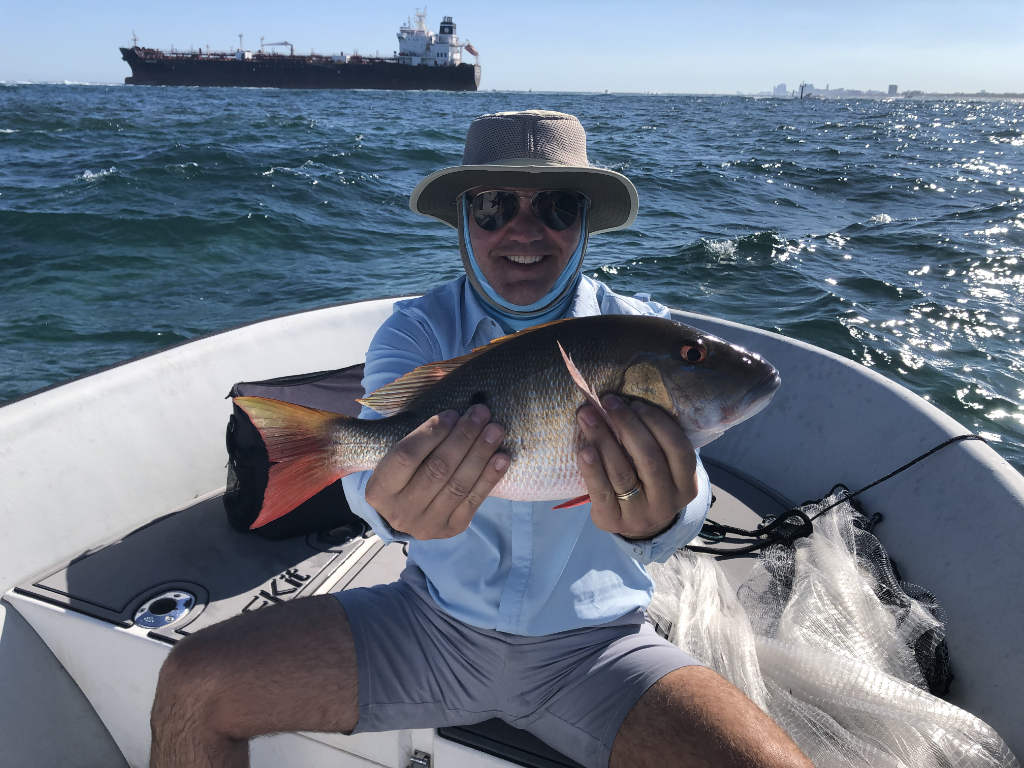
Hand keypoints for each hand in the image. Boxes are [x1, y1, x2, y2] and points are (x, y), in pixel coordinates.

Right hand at [365, 404, 508, 538]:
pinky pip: (474, 501)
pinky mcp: (450, 529)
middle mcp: (400, 511)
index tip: (453, 413)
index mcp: (379, 489)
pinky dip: (489, 477)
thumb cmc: (404, 475)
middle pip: (437, 469)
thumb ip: (416, 440)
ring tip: (495, 430)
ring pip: (458, 485)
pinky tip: (501, 457)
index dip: (432, 433)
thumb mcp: (395, 459)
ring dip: (480, 454)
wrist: (406, 514)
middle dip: (463, 437)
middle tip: (481, 413)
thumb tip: (455, 414)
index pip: (406, 456)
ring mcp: (427, 524)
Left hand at [576, 395, 697, 539]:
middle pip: (648, 458)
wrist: (637, 526)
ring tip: (588, 415)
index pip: (678, 448)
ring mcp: (639, 514)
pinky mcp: (612, 521)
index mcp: (687, 485)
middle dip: (627, 424)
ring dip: (604, 438)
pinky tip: (584, 448)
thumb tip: (629, 400)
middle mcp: (666, 502)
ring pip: (622, 472)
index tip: (635, 402)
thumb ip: (657, 442)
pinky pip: (601, 491)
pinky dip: (592, 468)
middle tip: (608, 402)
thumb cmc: (649, 484)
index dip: (657, 422)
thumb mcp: (664, 468)